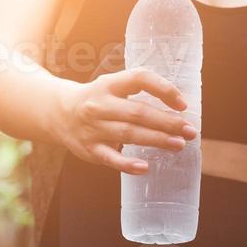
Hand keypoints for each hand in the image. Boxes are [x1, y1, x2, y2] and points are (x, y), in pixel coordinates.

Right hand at [52, 69, 195, 174]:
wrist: (57, 113)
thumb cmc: (96, 99)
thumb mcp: (112, 86)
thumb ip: (137, 91)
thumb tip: (177, 107)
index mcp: (109, 84)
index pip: (139, 79)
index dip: (163, 89)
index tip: (183, 104)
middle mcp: (100, 105)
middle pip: (138, 113)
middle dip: (167, 122)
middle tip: (190, 131)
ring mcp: (93, 128)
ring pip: (128, 134)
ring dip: (156, 140)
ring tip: (178, 145)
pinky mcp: (89, 149)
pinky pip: (110, 158)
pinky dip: (127, 165)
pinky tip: (145, 167)